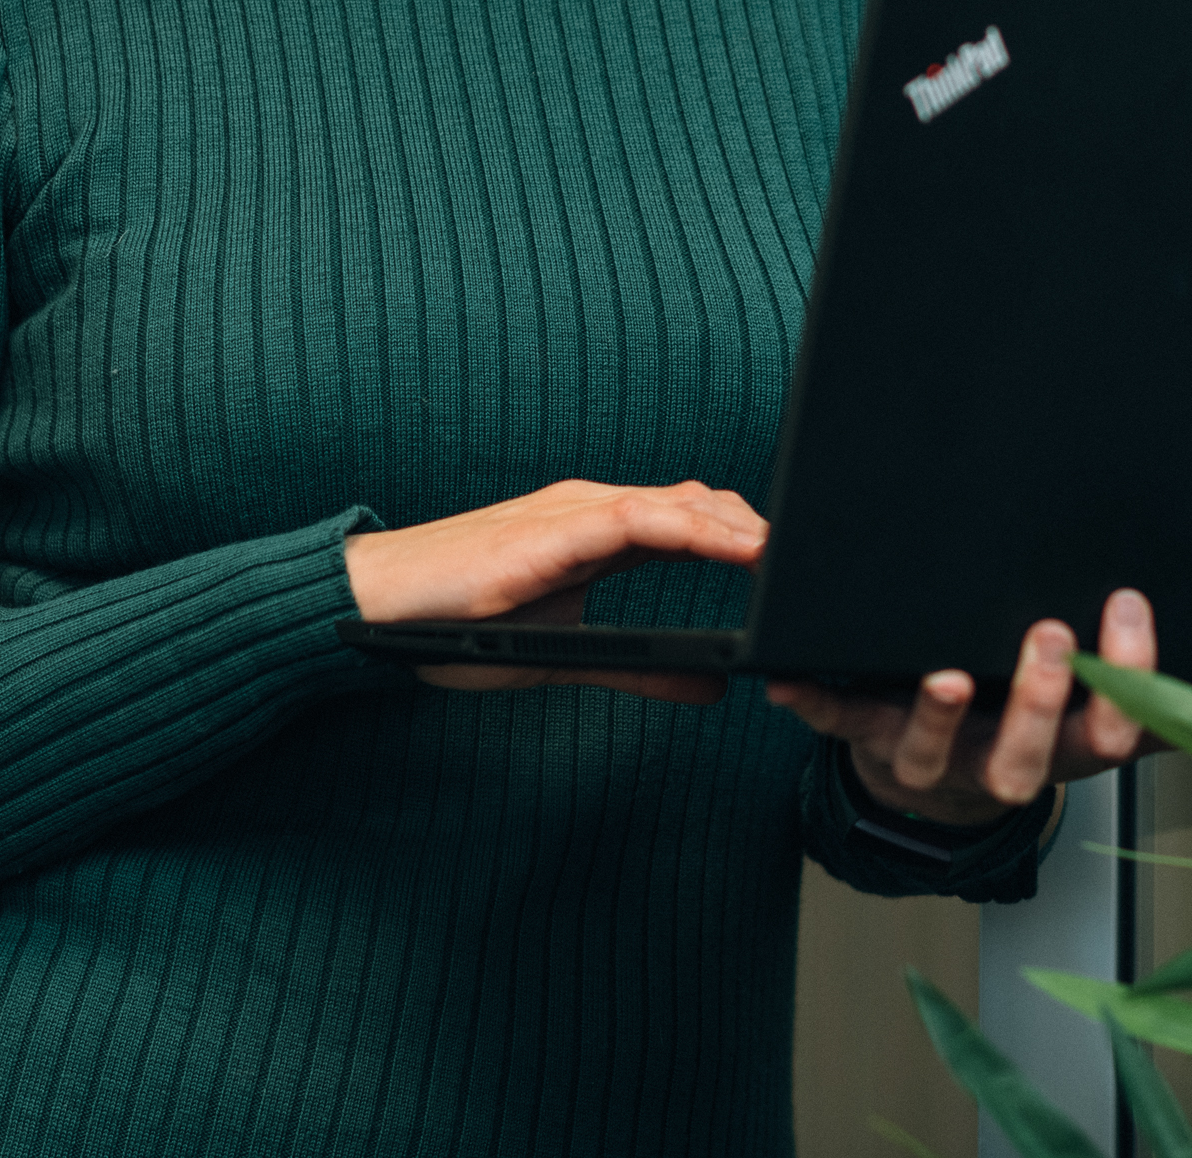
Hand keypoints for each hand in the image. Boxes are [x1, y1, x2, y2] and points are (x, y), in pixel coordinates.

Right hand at [344, 478, 767, 705]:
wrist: (373, 607)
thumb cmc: (457, 624)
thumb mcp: (567, 655)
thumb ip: (640, 670)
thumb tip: (710, 689)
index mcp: (594, 531)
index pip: (690, 519)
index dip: (750, 536)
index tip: (803, 563)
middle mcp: (588, 509)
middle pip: (697, 503)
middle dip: (759, 527)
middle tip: (819, 557)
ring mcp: (567, 515)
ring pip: (674, 505)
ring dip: (738, 527)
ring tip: (791, 553)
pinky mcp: (546, 535)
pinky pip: (631, 521)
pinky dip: (686, 530)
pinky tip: (726, 548)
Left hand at [765, 587, 1191, 829]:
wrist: (942, 784)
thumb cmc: (1036, 726)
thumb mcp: (1108, 721)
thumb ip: (1179, 708)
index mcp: (1068, 749)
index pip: (1113, 733)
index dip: (1127, 682)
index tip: (1130, 608)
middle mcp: (1002, 762)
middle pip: (1028, 756)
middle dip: (1040, 699)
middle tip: (1048, 633)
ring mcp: (934, 754)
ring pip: (935, 751)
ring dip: (938, 714)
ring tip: (945, 674)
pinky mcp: (869, 738)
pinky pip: (838, 722)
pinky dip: (812, 702)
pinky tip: (785, 677)